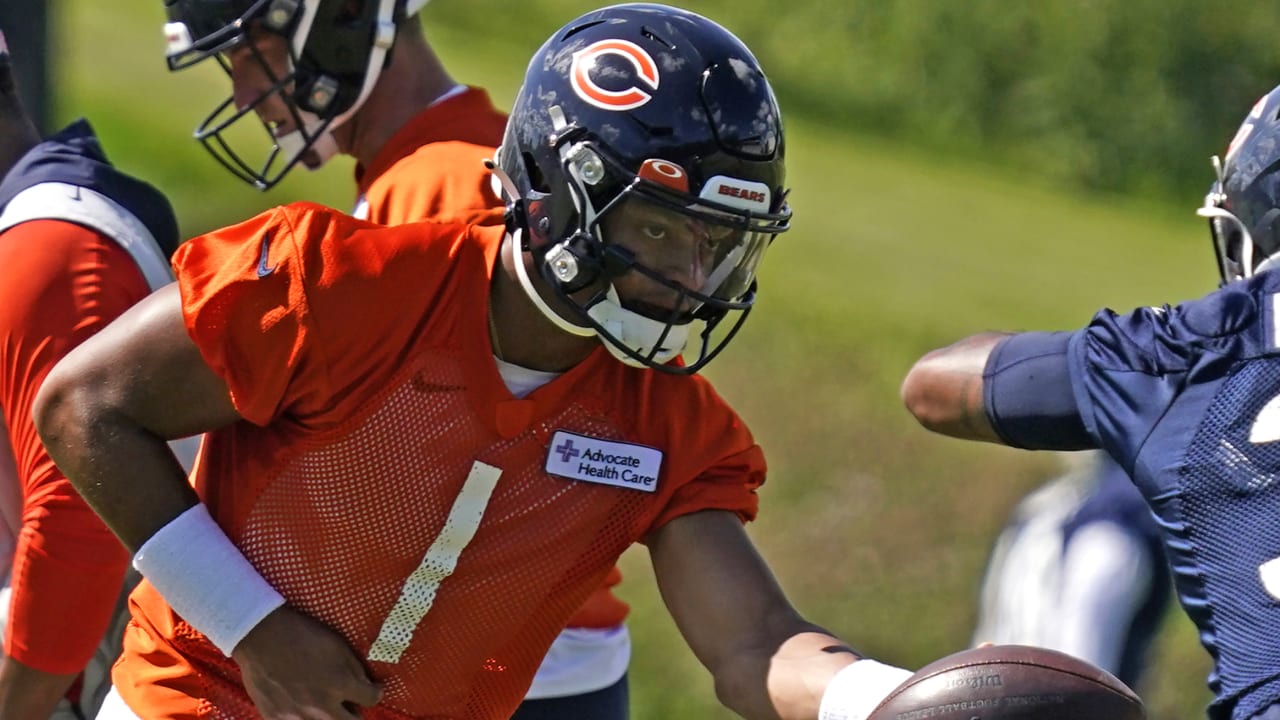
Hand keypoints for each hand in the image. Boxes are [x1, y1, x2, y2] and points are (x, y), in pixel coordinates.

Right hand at [232, 605, 381, 718]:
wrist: (261, 637)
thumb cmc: (302, 636)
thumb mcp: (338, 646)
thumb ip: (355, 671)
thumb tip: (369, 687)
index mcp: (340, 685)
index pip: (372, 700)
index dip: (374, 692)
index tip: (372, 689)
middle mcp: (321, 707)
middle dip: (355, 712)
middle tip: (350, 703)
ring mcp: (297, 717)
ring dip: (331, 718)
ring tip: (326, 706)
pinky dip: (305, 718)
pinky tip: (303, 707)